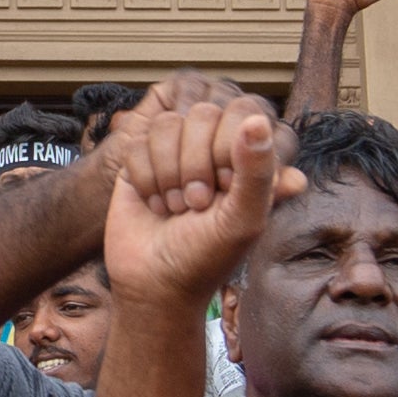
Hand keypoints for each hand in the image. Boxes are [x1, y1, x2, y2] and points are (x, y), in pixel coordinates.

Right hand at [100, 83, 285, 310]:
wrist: (155, 285)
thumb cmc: (207, 257)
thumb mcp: (243, 220)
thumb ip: (258, 172)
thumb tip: (259, 119)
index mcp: (246, 156)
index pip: (242, 112)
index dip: (229, 148)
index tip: (227, 190)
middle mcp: (211, 148)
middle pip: (202, 113)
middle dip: (196, 164)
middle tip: (197, 204)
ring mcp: (174, 152)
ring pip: (168, 124)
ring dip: (169, 173)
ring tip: (175, 207)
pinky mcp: (140, 162)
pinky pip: (138, 143)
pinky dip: (145, 179)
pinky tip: (153, 204)